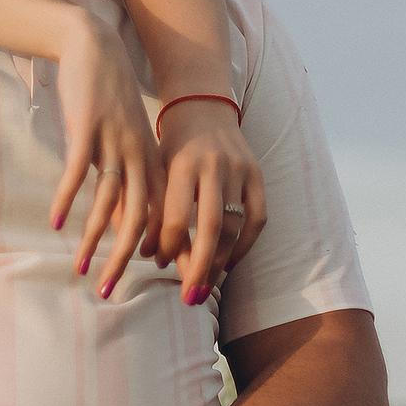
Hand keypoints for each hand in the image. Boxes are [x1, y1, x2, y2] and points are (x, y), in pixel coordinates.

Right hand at [50, 11, 164, 296]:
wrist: (95, 48)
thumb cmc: (109, 101)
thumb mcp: (126, 141)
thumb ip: (128, 180)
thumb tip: (123, 225)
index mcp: (152, 161)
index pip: (161, 215)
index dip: (158, 250)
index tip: (148, 282)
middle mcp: (138, 155)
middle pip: (139, 217)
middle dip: (125, 258)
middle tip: (110, 291)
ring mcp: (113, 142)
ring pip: (108, 200)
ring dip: (94, 237)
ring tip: (80, 266)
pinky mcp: (87, 128)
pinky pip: (78, 172)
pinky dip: (66, 198)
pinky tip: (55, 222)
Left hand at [151, 100, 266, 304]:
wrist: (201, 108)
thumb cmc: (169, 147)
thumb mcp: (154, 168)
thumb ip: (152, 207)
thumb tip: (147, 256)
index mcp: (182, 164)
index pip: (176, 216)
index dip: (167, 246)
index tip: (157, 263)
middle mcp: (214, 166)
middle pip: (210, 228)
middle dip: (199, 267)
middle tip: (189, 297)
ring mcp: (240, 170)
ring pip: (235, 227)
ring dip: (220, 262)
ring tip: (206, 285)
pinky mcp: (257, 175)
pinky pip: (257, 219)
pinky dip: (245, 245)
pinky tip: (228, 263)